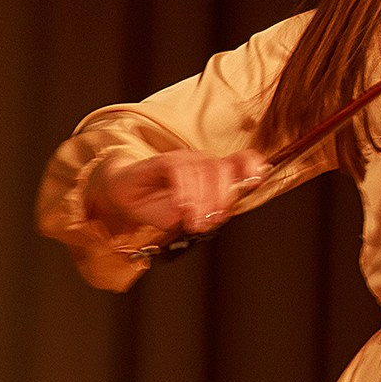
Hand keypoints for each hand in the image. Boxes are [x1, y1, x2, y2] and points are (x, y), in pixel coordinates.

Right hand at [87, 148, 269, 238]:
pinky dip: (184, 190)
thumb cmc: (158, 207)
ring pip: (203, 170)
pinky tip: (182, 207)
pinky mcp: (162, 161)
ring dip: (202, 199)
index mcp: (213, 174)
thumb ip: (207, 212)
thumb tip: (217, 214)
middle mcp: (201, 163)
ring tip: (194, 221)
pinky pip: (179, 169)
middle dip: (222, 197)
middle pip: (223, 170)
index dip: (252, 167)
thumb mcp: (187, 216)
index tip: (256, 179)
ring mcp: (183, 160)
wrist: (124, 198)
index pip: (241, 162)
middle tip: (211, 221)